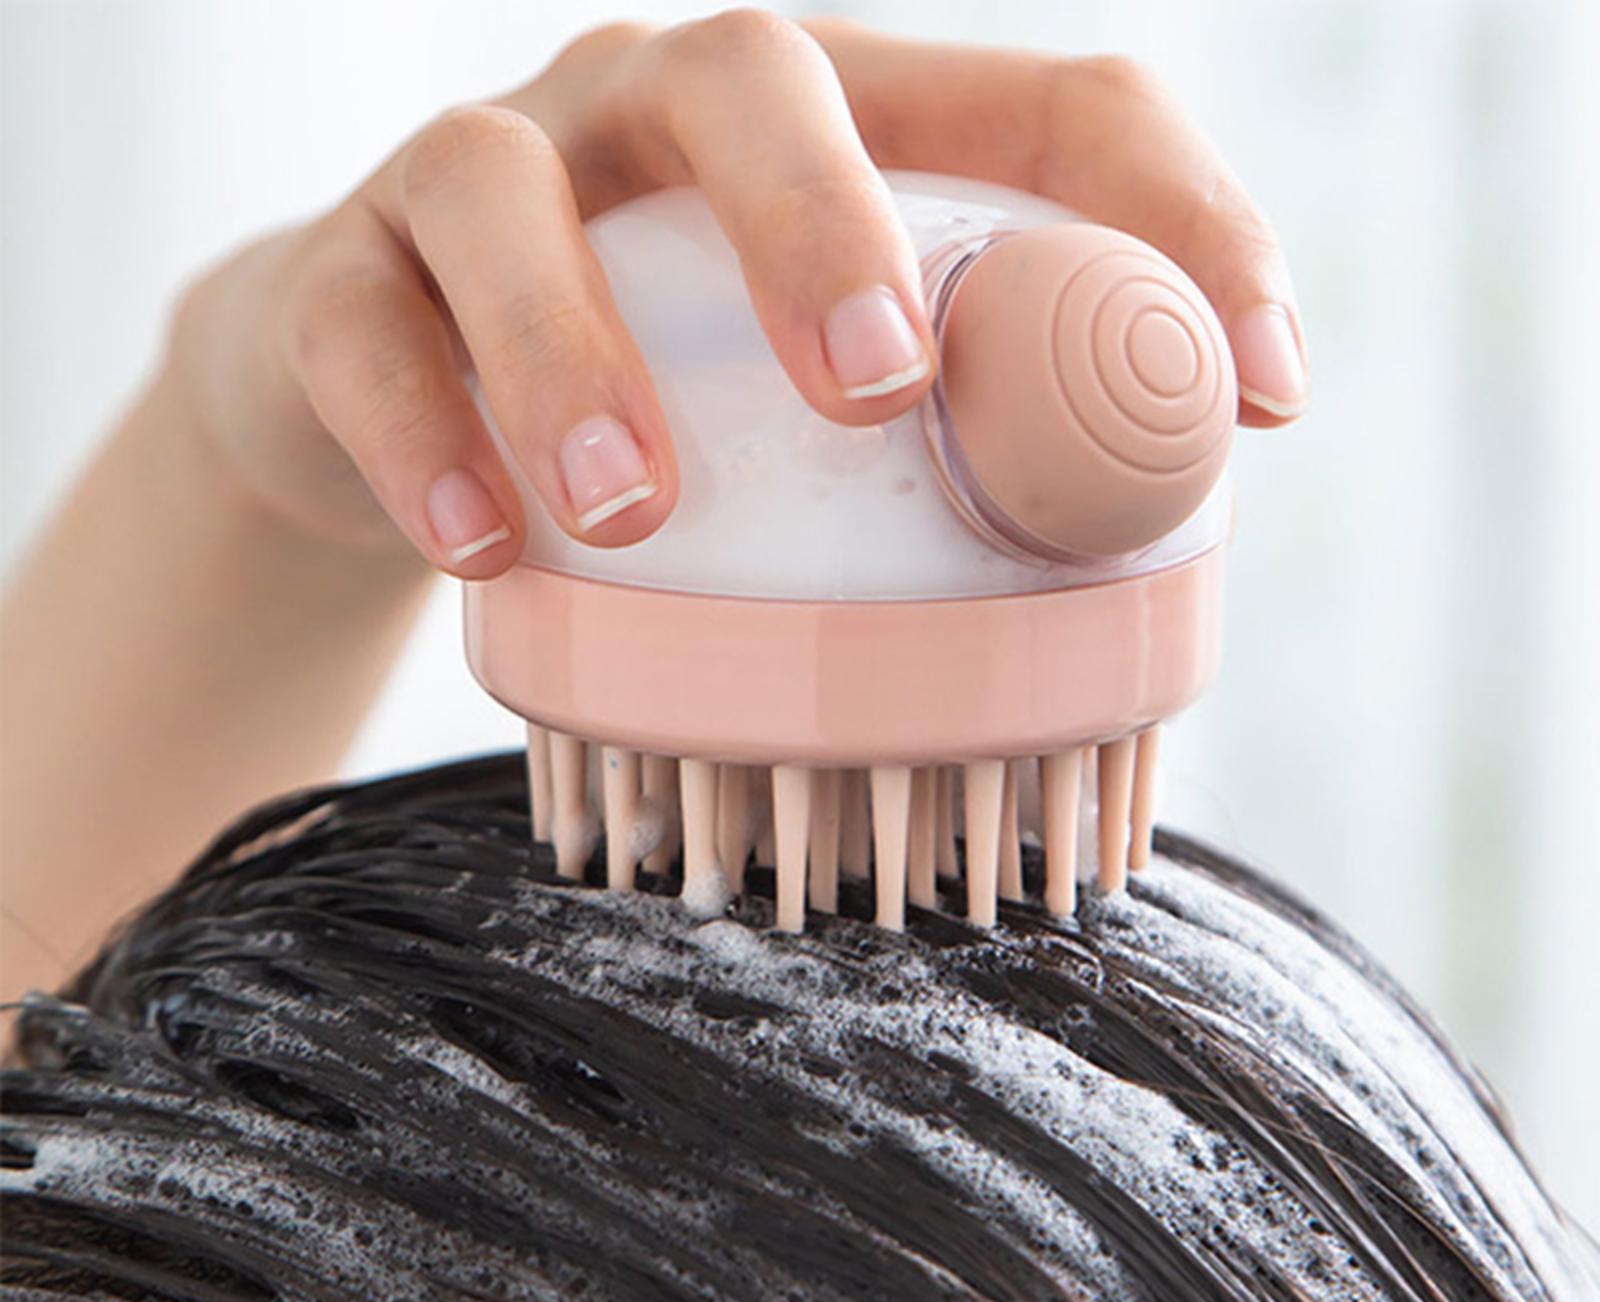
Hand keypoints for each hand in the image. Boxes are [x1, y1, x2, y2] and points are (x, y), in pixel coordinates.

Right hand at [167, 12, 1307, 580]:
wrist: (379, 400)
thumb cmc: (660, 420)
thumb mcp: (821, 429)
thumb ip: (954, 471)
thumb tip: (1118, 610)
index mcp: (838, 136)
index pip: (1050, 104)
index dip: (1180, 221)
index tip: (1267, 395)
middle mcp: (660, 112)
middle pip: (760, 77)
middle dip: (828, 224)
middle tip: (876, 392)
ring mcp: (493, 173)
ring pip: (510, 194)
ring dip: (574, 356)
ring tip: (631, 516)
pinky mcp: (344, 275)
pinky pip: (364, 330)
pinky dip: (423, 438)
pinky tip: (480, 549)